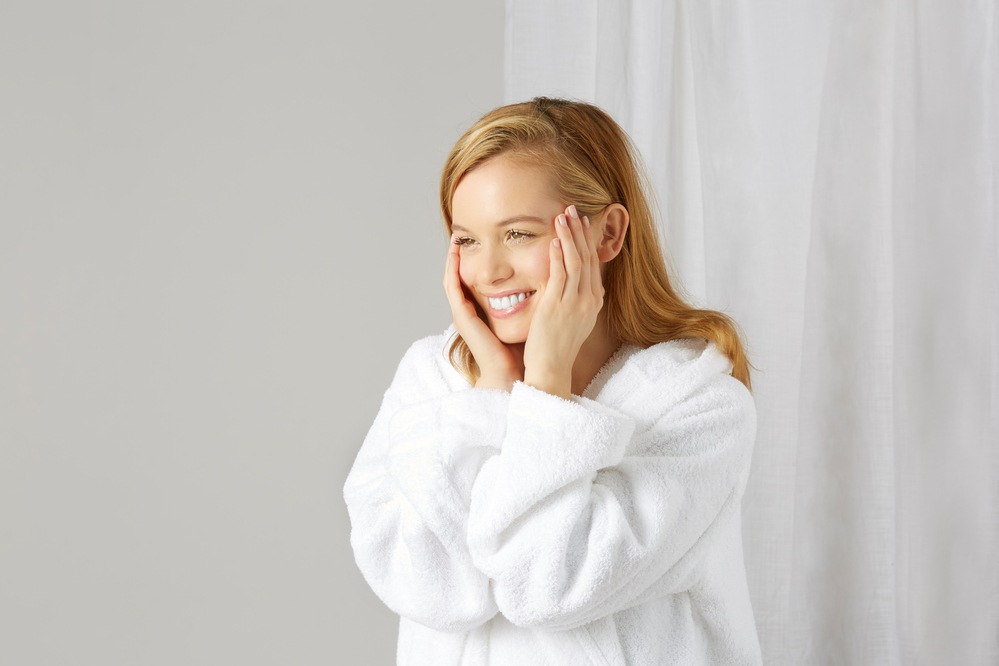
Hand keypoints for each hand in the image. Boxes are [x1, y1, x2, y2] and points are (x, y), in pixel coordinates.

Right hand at [443, 236, 523, 389]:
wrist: (514, 373)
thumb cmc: (524, 349)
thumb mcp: (529, 315)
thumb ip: (534, 299)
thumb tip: (553, 280)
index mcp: (486, 308)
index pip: (478, 277)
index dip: (479, 257)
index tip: (485, 237)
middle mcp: (471, 308)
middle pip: (462, 274)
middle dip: (461, 253)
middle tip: (463, 231)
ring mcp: (463, 312)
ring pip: (452, 277)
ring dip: (451, 256)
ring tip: (455, 236)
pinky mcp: (462, 316)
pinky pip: (452, 287)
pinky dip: (450, 269)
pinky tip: (453, 254)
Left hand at [523, 205, 603, 398]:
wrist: (551, 370)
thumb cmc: (557, 348)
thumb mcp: (574, 321)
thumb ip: (576, 301)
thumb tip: (574, 284)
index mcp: (594, 302)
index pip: (594, 264)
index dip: (588, 241)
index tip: (582, 222)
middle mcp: (588, 301)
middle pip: (588, 258)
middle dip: (580, 231)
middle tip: (573, 208)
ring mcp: (574, 304)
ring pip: (576, 262)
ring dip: (569, 236)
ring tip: (562, 215)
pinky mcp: (557, 308)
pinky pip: (559, 276)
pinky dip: (558, 255)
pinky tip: (553, 240)